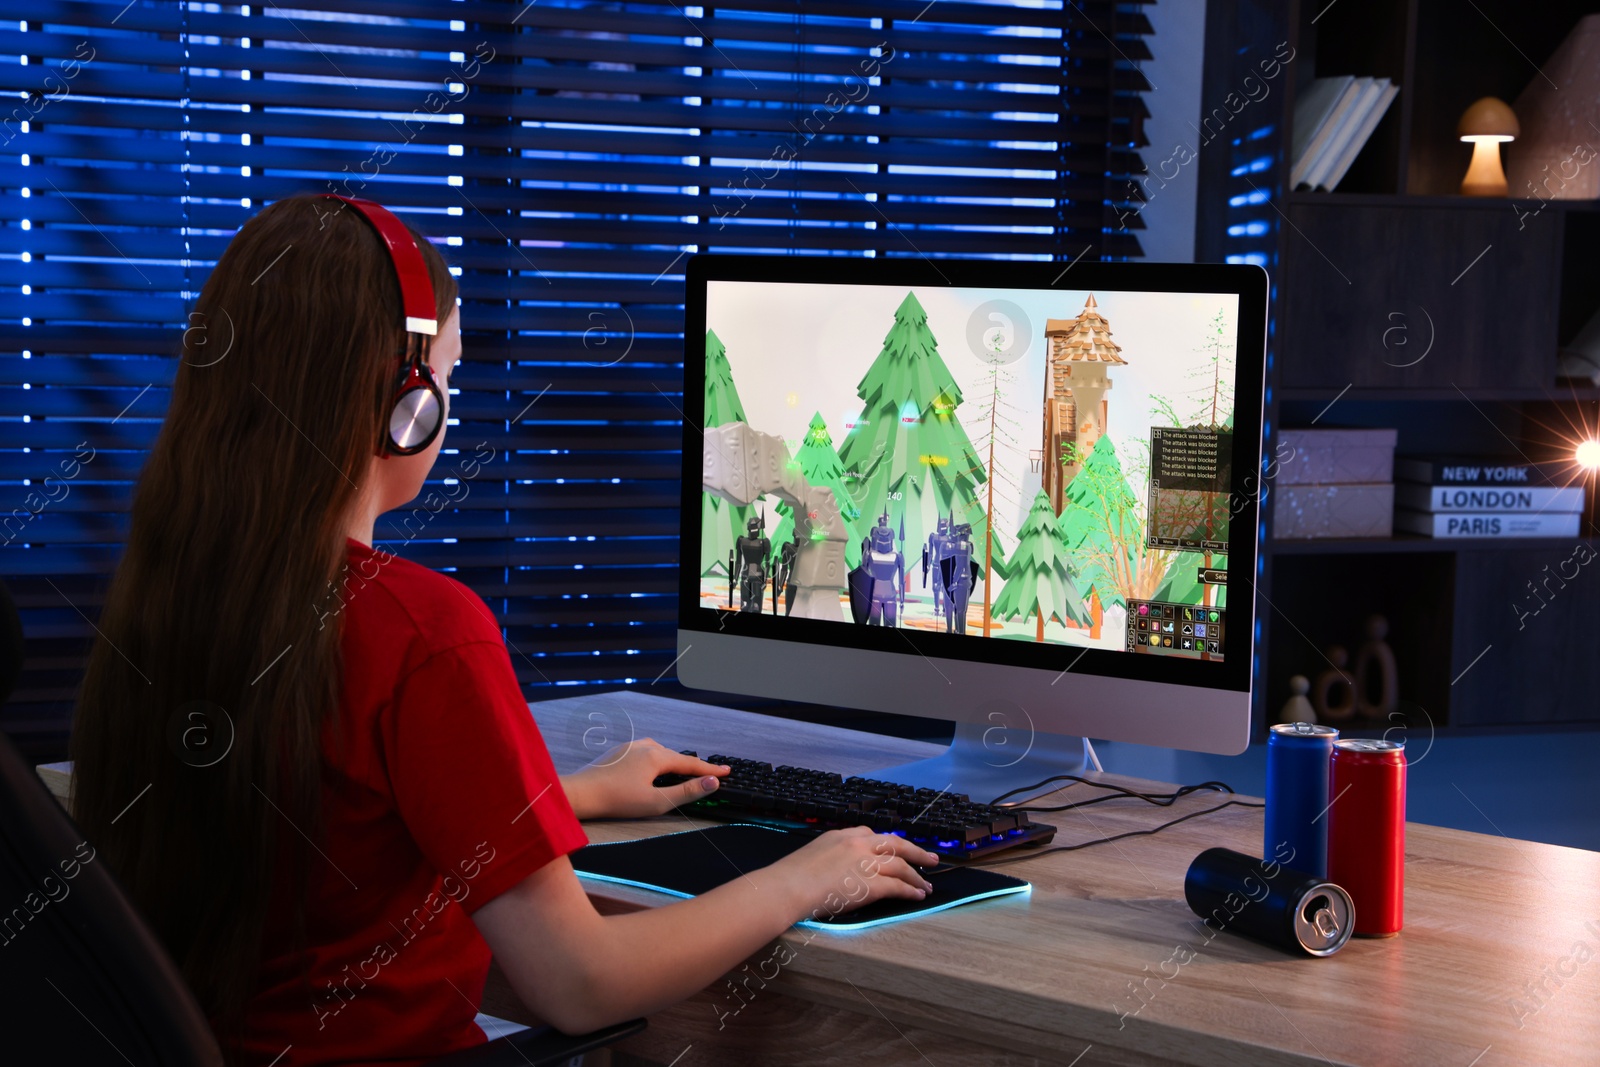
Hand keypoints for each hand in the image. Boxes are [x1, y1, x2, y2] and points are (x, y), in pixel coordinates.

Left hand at [560, 738, 728, 819]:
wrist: (581, 793)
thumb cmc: (617, 800)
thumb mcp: (656, 802)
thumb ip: (686, 792)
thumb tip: (712, 783)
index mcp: (657, 756)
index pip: (691, 764)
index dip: (710, 770)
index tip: (726, 771)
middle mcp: (645, 745)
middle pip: (676, 756)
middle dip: (692, 766)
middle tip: (709, 773)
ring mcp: (630, 746)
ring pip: (660, 752)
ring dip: (674, 762)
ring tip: (683, 772)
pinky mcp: (619, 751)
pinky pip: (646, 753)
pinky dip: (657, 761)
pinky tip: (653, 770)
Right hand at [772, 826, 937, 921]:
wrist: (787, 887)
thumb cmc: (789, 878)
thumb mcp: (810, 856)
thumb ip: (827, 857)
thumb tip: (832, 870)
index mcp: (840, 836)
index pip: (870, 834)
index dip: (886, 843)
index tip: (895, 849)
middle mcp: (857, 844)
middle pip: (894, 844)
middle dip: (915, 851)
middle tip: (930, 858)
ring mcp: (865, 863)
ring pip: (900, 865)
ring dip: (916, 876)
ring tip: (927, 884)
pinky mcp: (870, 884)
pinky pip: (897, 886)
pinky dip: (911, 890)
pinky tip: (918, 895)